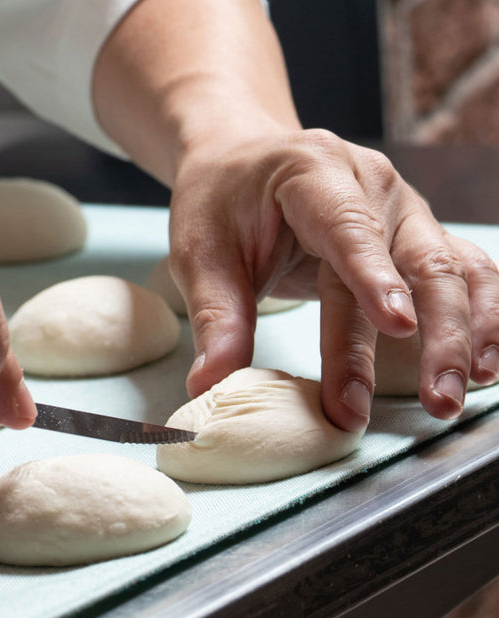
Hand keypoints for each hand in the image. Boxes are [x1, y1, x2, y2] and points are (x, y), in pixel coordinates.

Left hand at [168, 129, 498, 430]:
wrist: (241, 164)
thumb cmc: (219, 203)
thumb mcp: (199, 255)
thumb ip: (215, 319)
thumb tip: (209, 385)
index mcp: (312, 173)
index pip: (349, 228)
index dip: (374, 278)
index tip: (398, 327)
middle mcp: (370, 184)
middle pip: (417, 260)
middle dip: (433, 336)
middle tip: (435, 400)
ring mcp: (400, 209)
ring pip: (451, 270)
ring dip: (467, 332)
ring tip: (464, 390)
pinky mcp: (411, 235)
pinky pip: (460, 271)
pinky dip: (480, 314)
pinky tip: (487, 360)